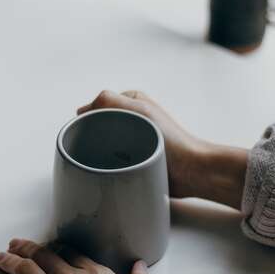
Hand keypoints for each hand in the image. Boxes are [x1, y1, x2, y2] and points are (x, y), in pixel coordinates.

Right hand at [78, 90, 247, 209]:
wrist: (192, 171)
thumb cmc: (171, 140)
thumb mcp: (139, 111)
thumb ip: (109, 101)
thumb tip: (82, 110)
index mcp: (132, 102)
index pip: (97, 106)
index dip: (88, 119)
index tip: (85, 133)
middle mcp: (132, 119)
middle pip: (98, 126)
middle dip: (92, 138)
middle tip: (92, 151)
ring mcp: (134, 140)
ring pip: (103, 145)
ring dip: (100, 154)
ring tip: (102, 163)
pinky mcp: (136, 160)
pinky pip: (113, 162)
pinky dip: (108, 166)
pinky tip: (108, 172)